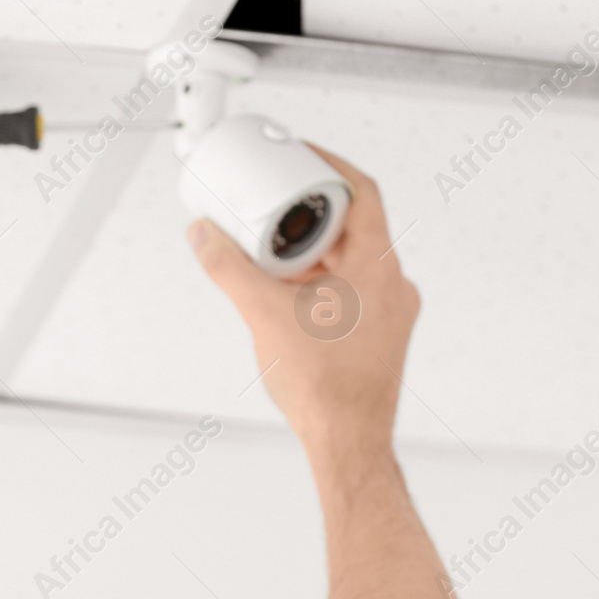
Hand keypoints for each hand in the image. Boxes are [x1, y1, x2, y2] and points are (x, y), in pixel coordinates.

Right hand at [187, 144, 419, 451]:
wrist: (347, 443)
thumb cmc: (325, 388)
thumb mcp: (263, 314)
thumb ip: (228, 267)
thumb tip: (204, 234)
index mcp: (379, 267)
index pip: (362, 191)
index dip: (328, 165)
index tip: (300, 155)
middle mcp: (393, 286)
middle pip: (352, 226)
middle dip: (307, 213)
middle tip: (273, 202)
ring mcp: (390, 313)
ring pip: (349, 261)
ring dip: (310, 252)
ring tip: (270, 251)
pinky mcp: (379, 336)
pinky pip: (350, 291)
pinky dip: (318, 282)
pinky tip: (286, 294)